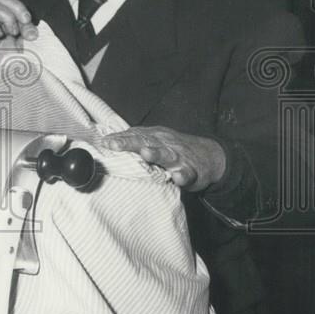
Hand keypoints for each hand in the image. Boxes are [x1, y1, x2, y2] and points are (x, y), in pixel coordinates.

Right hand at [0, 0, 38, 97]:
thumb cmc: (2, 69)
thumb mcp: (21, 52)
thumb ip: (26, 39)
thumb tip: (33, 31)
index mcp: (6, 24)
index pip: (12, 4)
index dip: (23, 10)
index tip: (31, 27)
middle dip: (16, 8)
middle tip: (23, 23)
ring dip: (7, 18)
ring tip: (11, 33)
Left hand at [100, 126, 226, 192]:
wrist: (210, 156)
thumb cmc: (174, 149)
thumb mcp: (155, 141)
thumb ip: (133, 141)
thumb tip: (107, 140)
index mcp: (153, 137)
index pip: (133, 136)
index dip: (118, 139)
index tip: (104, 142)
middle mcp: (164, 144)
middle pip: (145, 142)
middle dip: (129, 143)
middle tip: (114, 144)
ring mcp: (178, 157)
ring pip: (166, 155)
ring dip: (156, 154)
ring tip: (145, 154)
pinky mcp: (192, 171)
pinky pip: (186, 174)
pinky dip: (182, 176)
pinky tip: (177, 178)